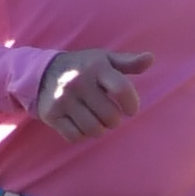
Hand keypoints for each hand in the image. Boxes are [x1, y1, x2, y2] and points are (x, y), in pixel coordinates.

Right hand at [34, 44, 151, 137]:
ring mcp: (63, 99)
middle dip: (114, 120)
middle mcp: (78, 82)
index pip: (122, 90)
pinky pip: (75, 136)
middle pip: (110, 117)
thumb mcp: (105, 59)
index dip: (132, 104)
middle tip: (109, 114)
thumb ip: (128, 62)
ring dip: (99, 128)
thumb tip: (150, 59)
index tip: (130, 109)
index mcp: (96, 67)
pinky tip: (81, 123)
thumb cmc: (83, 67)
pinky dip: (81, 134)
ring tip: (96, 119)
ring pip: (94, 130)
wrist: (43, 72)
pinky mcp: (51, 114)